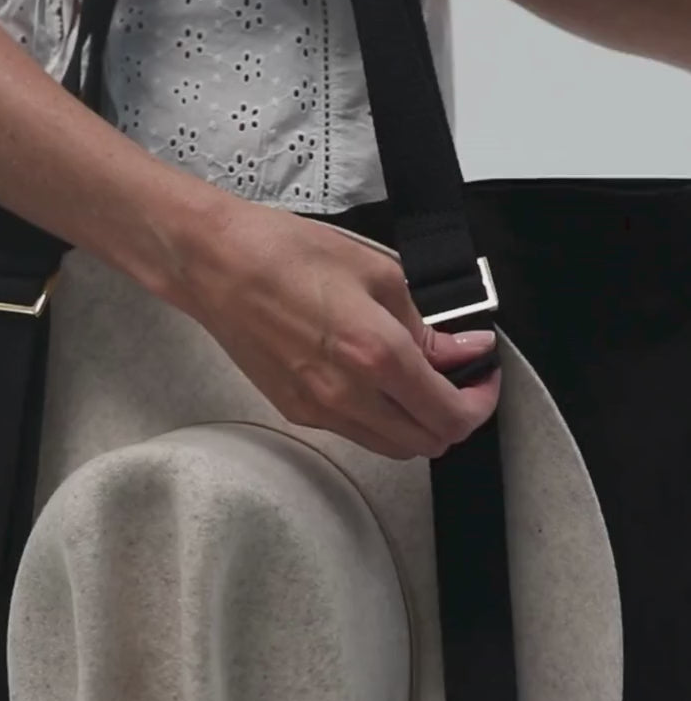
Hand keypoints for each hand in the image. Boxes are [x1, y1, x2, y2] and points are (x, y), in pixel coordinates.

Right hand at [165, 198, 500, 459]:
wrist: (216, 265)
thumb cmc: (287, 254)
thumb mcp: (378, 272)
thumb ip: (427, 323)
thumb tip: (462, 351)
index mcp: (377, 355)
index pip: (450, 414)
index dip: (480, 402)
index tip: (483, 376)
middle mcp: (349, 395)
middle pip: (426, 443)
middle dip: (453, 416)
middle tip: (457, 378)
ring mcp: (319, 410)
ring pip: (390, 447)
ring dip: (416, 423)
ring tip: (417, 379)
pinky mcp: (295, 411)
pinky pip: (354, 432)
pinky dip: (378, 417)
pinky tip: (373, 379)